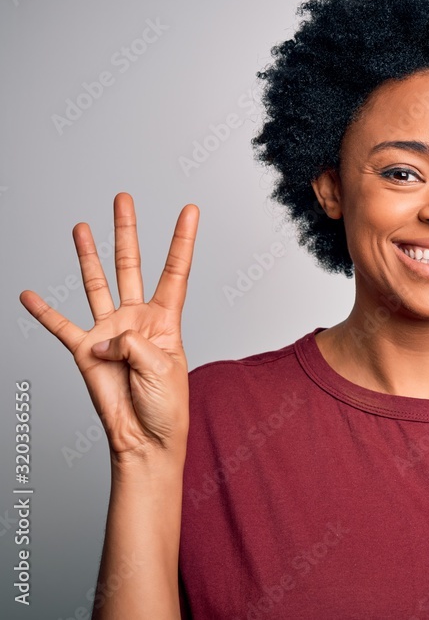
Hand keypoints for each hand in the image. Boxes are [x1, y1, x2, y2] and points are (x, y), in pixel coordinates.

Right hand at [19, 192, 198, 466]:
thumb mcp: (160, 368)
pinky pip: (60, 327)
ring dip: (88, 255)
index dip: (183, 240)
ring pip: (97, 284)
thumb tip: (103, 338)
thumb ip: (133, 344)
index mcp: (166, 319)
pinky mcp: (85, 351)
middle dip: (127, 231)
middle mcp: (136, 318)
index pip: (176, 270)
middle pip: (131, 264)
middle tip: (123, 198)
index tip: (190, 209)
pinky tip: (29, 295)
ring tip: (81, 226)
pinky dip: (44, 312)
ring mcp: (110, 332)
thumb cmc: (165, 405)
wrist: (144, 438)